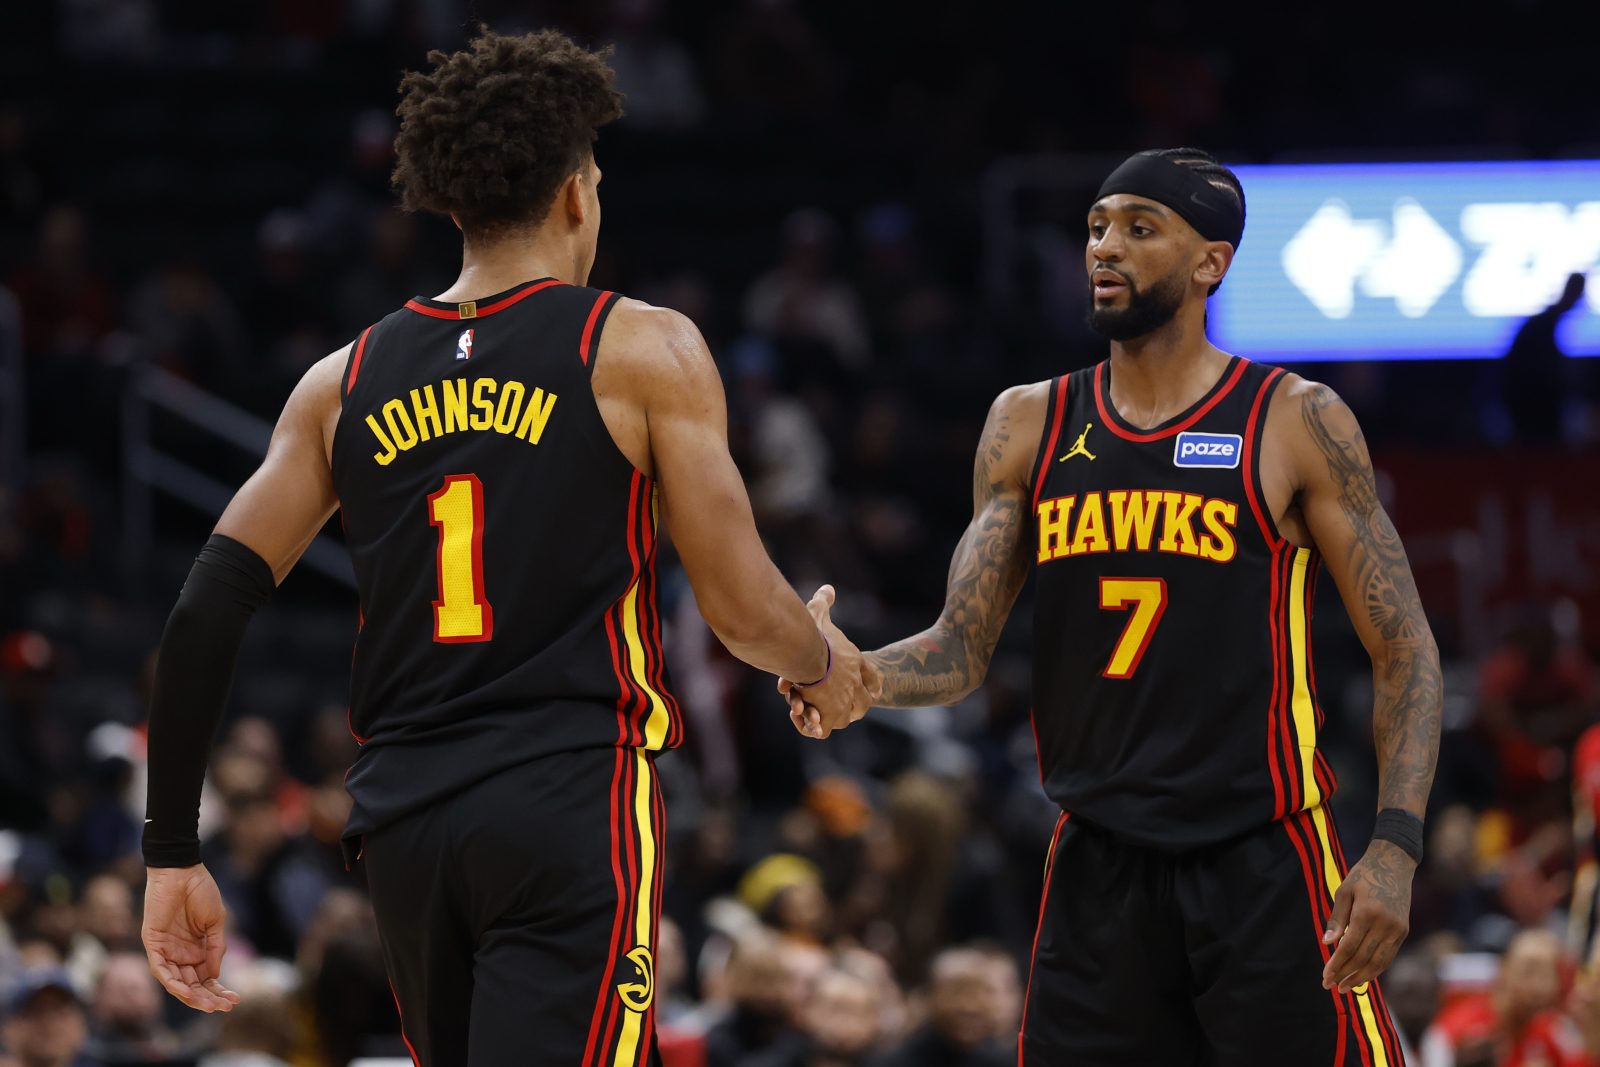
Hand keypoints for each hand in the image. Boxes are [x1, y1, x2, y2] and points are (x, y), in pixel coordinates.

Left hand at [142, 865, 240, 1012]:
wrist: (182, 871)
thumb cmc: (201, 891)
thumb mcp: (216, 922)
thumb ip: (215, 948)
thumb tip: (215, 976)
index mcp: (197, 948)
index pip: (206, 977)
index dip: (219, 989)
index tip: (235, 999)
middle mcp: (180, 953)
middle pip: (192, 983)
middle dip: (207, 997)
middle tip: (223, 1007)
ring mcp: (166, 950)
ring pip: (176, 981)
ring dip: (191, 995)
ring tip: (208, 1004)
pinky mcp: (153, 943)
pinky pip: (160, 969)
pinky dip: (172, 981)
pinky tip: (186, 990)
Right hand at [778, 585, 879, 738]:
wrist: (807, 654)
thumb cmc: (812, 633)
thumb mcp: (818, 613)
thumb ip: (824, 602)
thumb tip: (827, 589)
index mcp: (854, 661)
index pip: (872, 676)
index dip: (872, 684)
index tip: (874, 691)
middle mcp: (854, 683)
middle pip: (864, 701)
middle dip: (857, 705)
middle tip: (846, 706)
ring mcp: (843, 701)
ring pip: (847, 716)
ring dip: (835, 717)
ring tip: (821, 716)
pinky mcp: (829, 715)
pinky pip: (826, 728)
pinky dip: (815, 727)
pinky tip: (807, 722)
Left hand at [1321, 840, 1414, 993]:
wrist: (1394, 864)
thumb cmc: (1363, 876)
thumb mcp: (1344, 891)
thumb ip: (1337, 918)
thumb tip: (1327, 943)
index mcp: (1366, 913)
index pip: (1348, 948)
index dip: (1336, 965)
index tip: (1325, 977)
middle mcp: (1384, 924)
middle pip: (1363, 958)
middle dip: (1346, 975)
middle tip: (1331, 987)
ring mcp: (1397, 929)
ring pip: (1379, 962)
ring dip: (1361, 977)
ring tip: (1346, 987)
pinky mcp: (1403, 931)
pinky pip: (1388, 956)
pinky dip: (1376, 968)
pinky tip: (1363, 975)